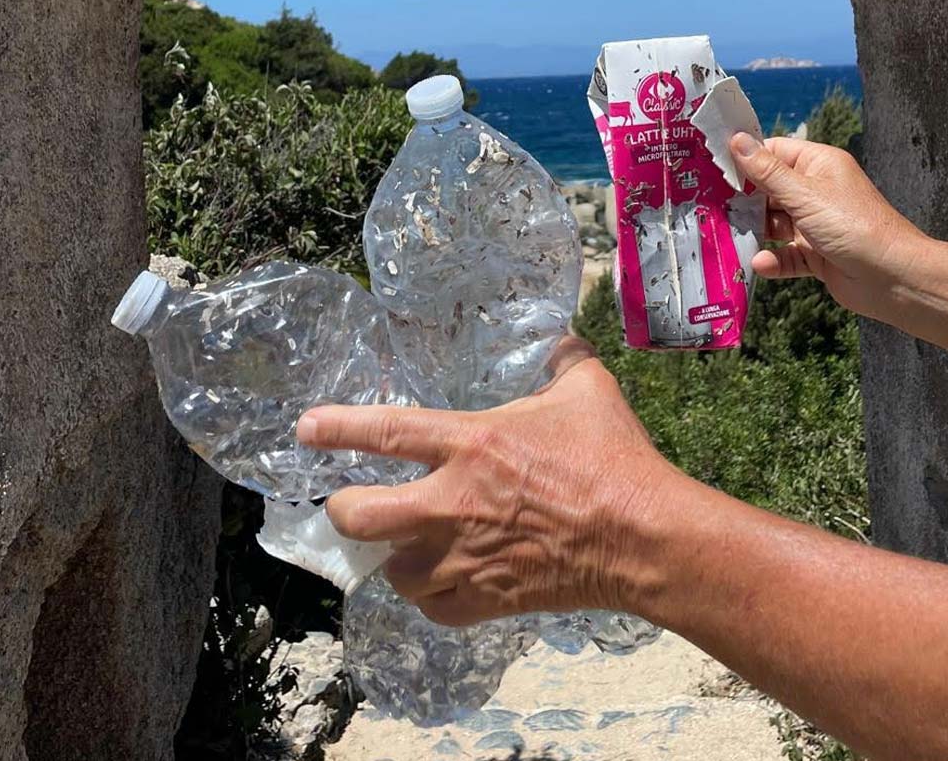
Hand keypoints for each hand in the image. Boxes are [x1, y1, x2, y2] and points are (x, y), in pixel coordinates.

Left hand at [295, 338, 682, 625]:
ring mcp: (466, 556)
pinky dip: (432, 598)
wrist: (642, 537)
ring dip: (395, 558)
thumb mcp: (589, 391)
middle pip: (359, 516)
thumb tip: (559, 339)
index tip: (305, 429)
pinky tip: (442, 584)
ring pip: (393, 571)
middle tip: (352, 503)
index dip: (337, 428)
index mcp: (472, 443)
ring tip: (408, 546)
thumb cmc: (614, 460)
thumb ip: (562, 360)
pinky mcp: (487, 598)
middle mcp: (453, 502)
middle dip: (343, 510)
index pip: (385, 431)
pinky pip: (434, 608)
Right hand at [730, 133, 928, 319]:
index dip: (745, 159)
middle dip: (744, 201)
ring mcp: (814, 225)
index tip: (713, 168)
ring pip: (773, 225)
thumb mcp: (805, 195)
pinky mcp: (814, 256)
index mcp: (818, 166)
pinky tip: (761, 263)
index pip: (774, 153)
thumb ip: (767, 172)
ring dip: (755, 233)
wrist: (891, 277)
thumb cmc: (853, 225)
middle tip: (712, 207)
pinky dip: (772, 260)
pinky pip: (784, 255)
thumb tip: (737, 140)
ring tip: (730, 238)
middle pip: (768, 191)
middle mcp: (815, 192)